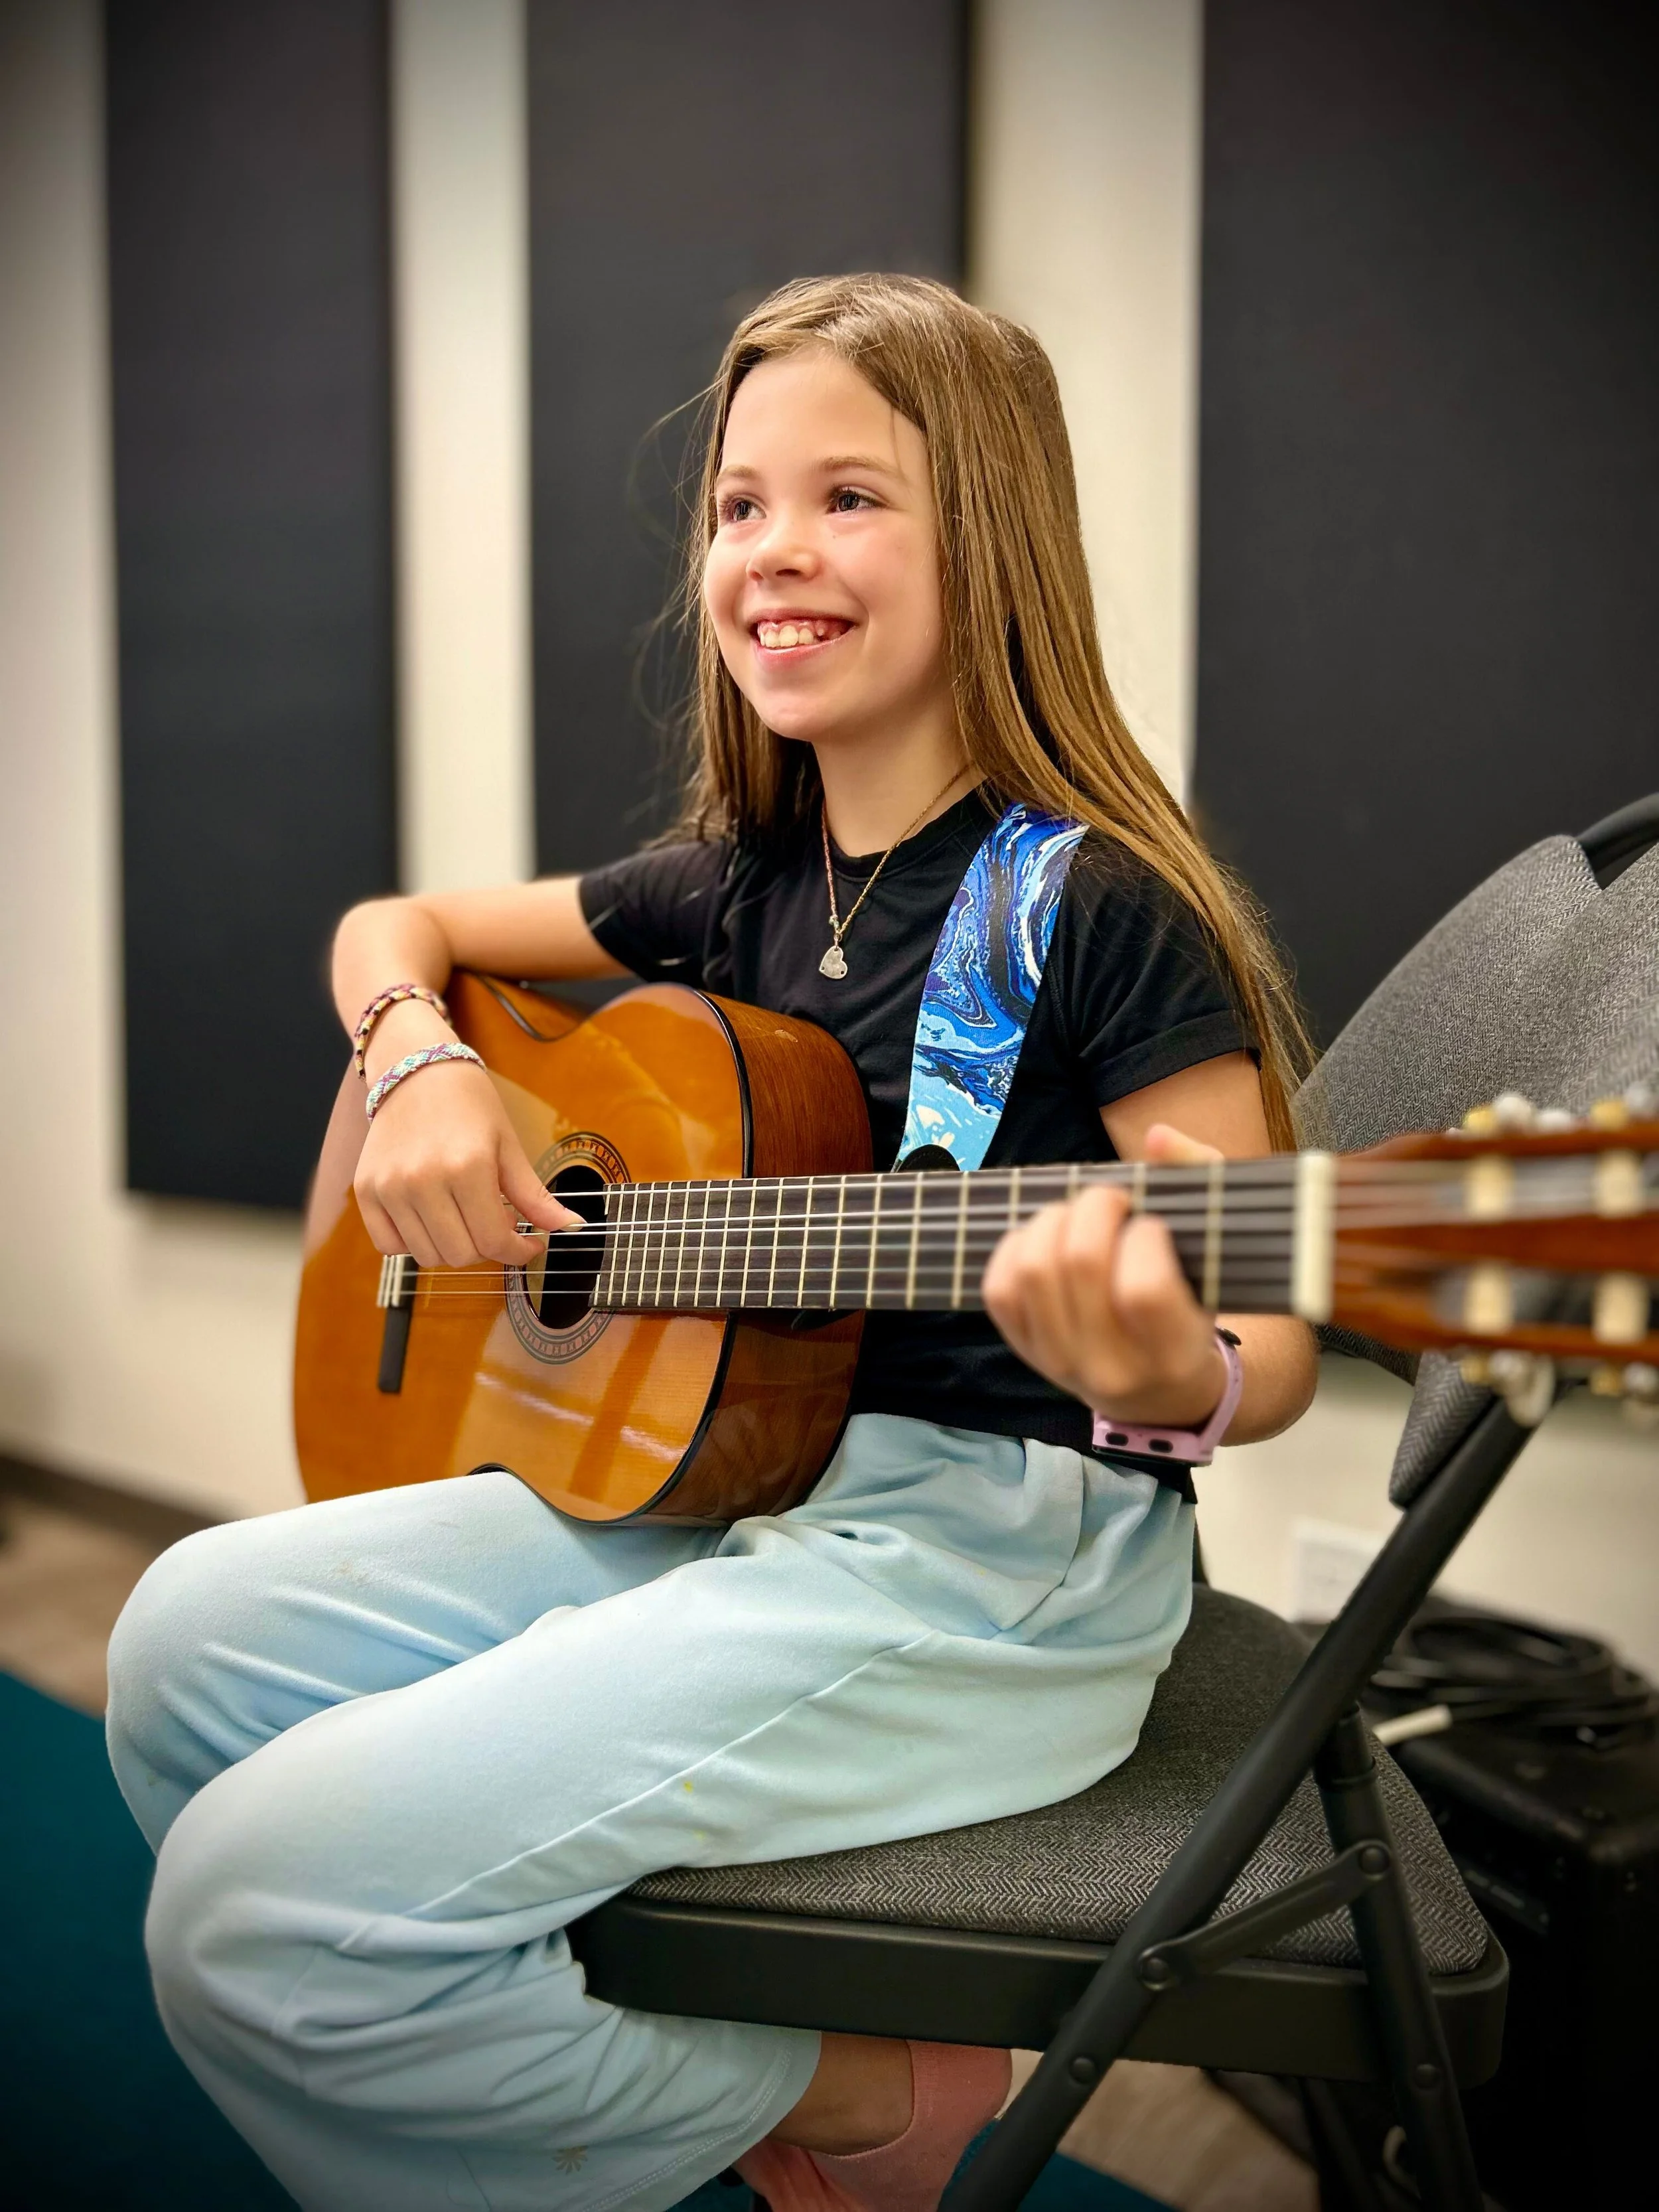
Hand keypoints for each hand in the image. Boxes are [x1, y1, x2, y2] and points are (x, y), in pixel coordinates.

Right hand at [354, 1043, 577, 1268]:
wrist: (416, 1069)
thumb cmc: (469, 1104)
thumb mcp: (508, 1145)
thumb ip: (535, 1195)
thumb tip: (572, 1227)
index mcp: (467, 1168)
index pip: (494, 1242)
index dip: (518, 1251)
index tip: (529, 1244)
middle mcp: (423, 1181)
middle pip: (461, 1255)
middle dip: (486, 1248)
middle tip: (495, 1224)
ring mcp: (390, 1187)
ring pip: (426, 1256)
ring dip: (452, 1247)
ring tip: (464, 1217)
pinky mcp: (367, 1190)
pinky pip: (388, 1245)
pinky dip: (412, 1243)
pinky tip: (431, 1220)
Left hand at [982, 1124, 1228, 1426]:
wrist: (1163, 1390)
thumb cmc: (1195, 1303)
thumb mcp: (1219, 1248)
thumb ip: (1202, 1181)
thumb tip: (1159, 1137)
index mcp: (1174, 1351)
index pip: (1143, 1289)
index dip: (1144, 1237)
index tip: (1152, 1224)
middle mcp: (1113, 1368)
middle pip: (1079, 1265)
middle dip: (1094, 1207)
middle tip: (1112, 1200)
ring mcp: (1060, 1363)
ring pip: (1032, 1270)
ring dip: (1054, 1220)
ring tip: (1080, 1215)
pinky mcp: (1025, 1351)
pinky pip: (998, 1287)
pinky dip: (1017, 1245)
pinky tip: (1048, 1236)